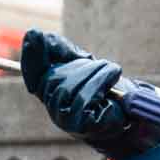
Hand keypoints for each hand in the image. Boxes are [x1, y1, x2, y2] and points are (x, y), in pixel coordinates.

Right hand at [20, 29, 159, 158]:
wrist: (127, 112)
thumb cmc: (104, 87)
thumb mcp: (84, 64)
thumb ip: (62, 50)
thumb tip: (35, 33)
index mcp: (51, 89)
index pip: (33, 72)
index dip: (32, 54)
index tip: (34, 34)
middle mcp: (53, 105)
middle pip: (54, 78)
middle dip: (82, 66)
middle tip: (105, 64)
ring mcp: (63, 118)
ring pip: (69, 89)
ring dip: (95, 75)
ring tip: (113, 72)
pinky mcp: (78, 126)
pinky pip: (83, 101)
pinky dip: (99, 87)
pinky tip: (112, 85)